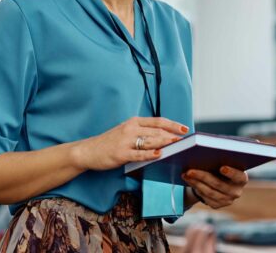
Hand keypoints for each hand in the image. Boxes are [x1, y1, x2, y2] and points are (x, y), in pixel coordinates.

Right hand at [70, 117, 187, 170]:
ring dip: (165, 143)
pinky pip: (138, 154)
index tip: (185, 129)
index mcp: (134, 122)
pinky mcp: (121, 153)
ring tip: (178, 145)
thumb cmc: (111, 142)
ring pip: (150, 141)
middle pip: (157, 131)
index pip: (158, 121)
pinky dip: (150, 154)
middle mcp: (131, 128)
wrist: (88, 151)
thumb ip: (143, 132)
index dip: (173, 124)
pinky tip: (160, 155)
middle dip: (173, 135)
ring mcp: (126, 141)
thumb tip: (164, 137)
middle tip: (186, 140)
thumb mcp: (127, 131)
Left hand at [182, 165, 247, 208]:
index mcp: (242, 179)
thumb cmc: (223, 167)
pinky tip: (188, 180)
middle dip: (203, 176)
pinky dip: (195, 188)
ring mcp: (227, 200)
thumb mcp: (225, 163)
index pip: (239, 176)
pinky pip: (205, 197)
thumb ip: (220, 160)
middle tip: (190, 170)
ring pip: (209, 192)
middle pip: (219, 184)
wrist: (221, 181)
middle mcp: (236, 191)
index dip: (231, 172)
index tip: (222, 167)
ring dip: (195, 183)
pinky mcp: (217, 205)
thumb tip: (205, 155)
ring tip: (186, 174)